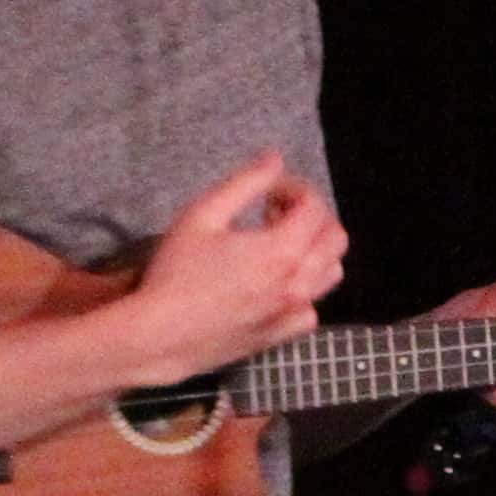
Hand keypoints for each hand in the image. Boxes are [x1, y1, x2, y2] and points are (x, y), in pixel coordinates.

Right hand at [130, 154, 345, 379]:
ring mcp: (292, 313)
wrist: (160, 336)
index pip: (315, 207)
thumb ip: (246, 182)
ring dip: (314, 250)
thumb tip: (275, 159)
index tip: (269, 190)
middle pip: (335, 239)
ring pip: (330, 273)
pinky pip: (312, 309)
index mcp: (282, 250)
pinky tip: (276, 284)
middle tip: (276, 212)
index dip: (295, 189)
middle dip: (312, 216)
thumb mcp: (203, 215)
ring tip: (278, 243)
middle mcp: (298, 282)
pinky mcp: (281, 335)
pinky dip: (304, 289)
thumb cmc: (176, 272)